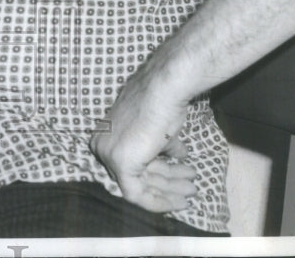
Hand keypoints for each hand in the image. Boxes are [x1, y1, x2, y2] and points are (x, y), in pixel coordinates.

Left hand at [90, 72, 197, 212]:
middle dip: (168, 182)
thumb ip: (164, 146)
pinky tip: (179, 203)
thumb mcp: (161, 130)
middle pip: (139, 173)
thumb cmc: (162, 103)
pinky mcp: (120, 165)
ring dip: (170, 190)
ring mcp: (109, 155)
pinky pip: (137, 194)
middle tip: (191, 185)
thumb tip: (179, 155)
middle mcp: (102, 145)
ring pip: (141, 184)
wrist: (164, 90)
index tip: (180, 179)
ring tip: (192, 190)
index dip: (159, 173)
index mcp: (107, 134)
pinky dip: (159, 201)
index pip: (134, 162)